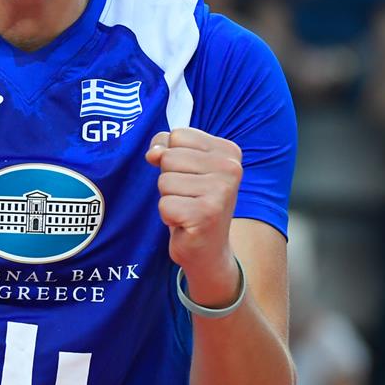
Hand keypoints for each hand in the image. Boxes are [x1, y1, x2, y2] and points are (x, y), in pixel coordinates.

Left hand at [145, 128, 243, 307]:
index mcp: (228, 151)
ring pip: (164, 180)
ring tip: (187, 208)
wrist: (208, 249)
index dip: (172, 156)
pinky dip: (168, 216)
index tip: (190, 176)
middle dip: (169, 179)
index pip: (177, 135)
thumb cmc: (192, 202)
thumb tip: (154, 153)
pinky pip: (165, 204)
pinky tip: (186, 223)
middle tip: (188, 196)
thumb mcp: (181, 166)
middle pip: (169, 157)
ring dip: (169, 198)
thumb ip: (165, 147)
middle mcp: (231, 168)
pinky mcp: (207, 214)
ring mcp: (221, 191)